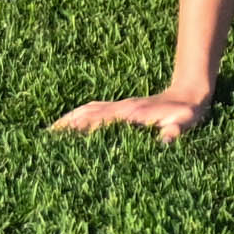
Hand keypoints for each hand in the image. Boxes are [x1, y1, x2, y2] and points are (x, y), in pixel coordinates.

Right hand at [51, 86, 214, 143]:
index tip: (61, 137)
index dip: (81, 128)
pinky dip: (79, 116)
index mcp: (130, 113)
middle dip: (66, 124)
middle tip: (43, 138)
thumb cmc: (187, 112)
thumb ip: (176, 131)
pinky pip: (95, 111)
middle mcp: (121, 108)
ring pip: (88, 111)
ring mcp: (120, 107)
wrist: (190, 93)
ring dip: (69, 120)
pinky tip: (72, 124)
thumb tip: (166, 140)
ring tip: (49, 133)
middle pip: (87, 114)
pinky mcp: (122, 109)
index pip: (99, 120)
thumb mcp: (185, 123)